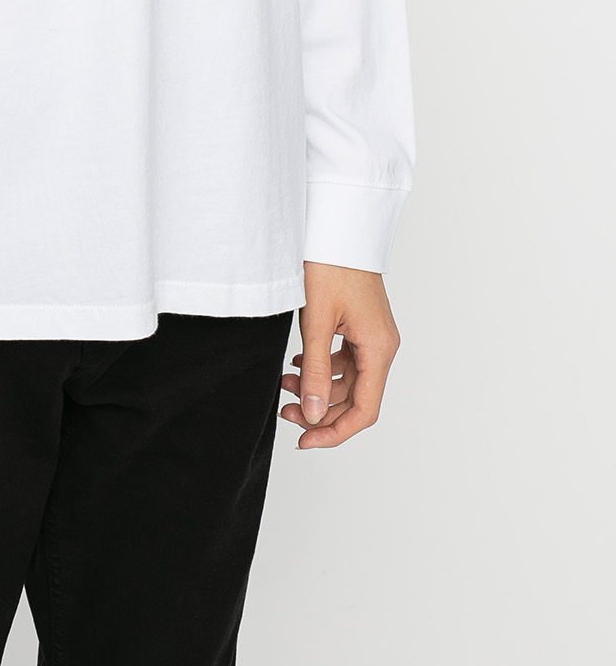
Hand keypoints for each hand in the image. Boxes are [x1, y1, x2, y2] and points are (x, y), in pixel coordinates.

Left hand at [279, 261, 400, 449]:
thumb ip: (315, 371)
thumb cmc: (330, 264)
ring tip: (283, 385)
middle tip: (285, 411)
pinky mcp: (360, 325)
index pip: (364, 410)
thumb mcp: (316, 321)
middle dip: (321, 411)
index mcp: (379, 349)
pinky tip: (297, 364)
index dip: (335, 432)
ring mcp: (372, 335)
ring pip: (348, 380)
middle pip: (356, 398)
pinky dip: (322, 368)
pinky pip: (345, 360)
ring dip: (318, 389)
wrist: (336, 225)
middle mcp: (382, 346)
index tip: (305, 441)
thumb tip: (314, 414)